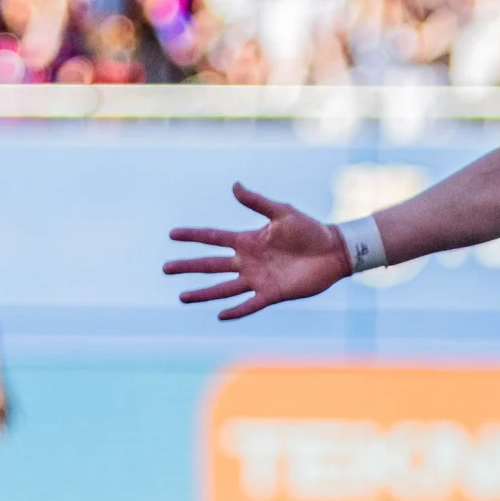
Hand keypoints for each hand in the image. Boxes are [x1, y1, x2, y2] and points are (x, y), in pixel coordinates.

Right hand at [166, 183, 351, 319]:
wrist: (334, 250)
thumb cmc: (310, 229)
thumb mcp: (282, 212)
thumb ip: (257, 202)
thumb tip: (234, 185)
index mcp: (248, 240)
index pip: (214, 238)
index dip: (194, 236)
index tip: (172, 235)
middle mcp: (248, 261)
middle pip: (212, 265)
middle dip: (189, 267)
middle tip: (165, 268)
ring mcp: (258, 278)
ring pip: (224, 288)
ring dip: (204, 293)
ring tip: (182, 297)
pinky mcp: (272, 293)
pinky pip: (250, 304)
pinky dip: (236, 310)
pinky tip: (219, 315)